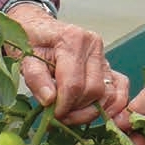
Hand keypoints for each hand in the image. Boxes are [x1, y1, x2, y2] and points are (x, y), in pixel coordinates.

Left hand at [3, 5, 130, 124]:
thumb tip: (49, 100)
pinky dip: (112, 106)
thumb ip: (35, 78)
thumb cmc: (31, 42)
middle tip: (59, 115)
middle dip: (77, 110)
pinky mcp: (108, 65)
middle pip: (94, 91)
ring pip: (108, 94)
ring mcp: (103, 55)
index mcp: (73, 39)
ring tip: (71, 114)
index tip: (52, 114)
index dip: (63, 106)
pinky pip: (119, 89)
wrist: (38, 29)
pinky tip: (95, 113)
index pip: (74, 84)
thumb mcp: (25, 58)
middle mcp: (93, 45)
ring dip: (91, 112)